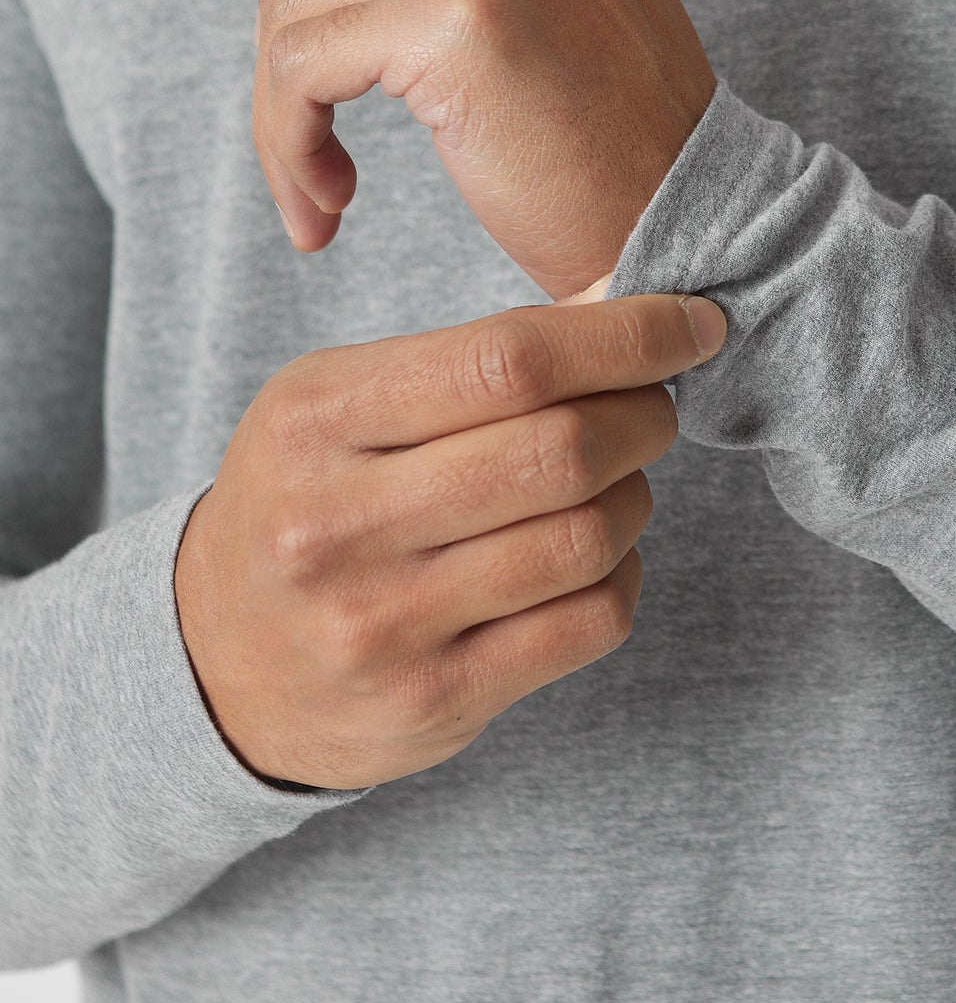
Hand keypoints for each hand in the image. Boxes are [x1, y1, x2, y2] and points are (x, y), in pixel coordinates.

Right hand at [173, 289, 725, 790]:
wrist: (215, 660)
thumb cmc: (309, 498)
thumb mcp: (344, 402)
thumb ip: (475, 358)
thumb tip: (627, 301)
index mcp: (318, 417)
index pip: (510, 358)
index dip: (629, 334)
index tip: (693, 323)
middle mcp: (340, 522)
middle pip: (561, 448)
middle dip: (645, 415)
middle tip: (656, 407)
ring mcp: (384, 623)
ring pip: (587, 538)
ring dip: (637, 497)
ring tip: (620, 483)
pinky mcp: (434, 701)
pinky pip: (588, 622)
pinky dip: (623, 575)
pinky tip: (598, 557)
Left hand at [253, 0, 716, 298]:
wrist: (691, 227)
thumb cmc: (610, 136)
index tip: (318, 78)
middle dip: (285, 48)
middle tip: (304, 149)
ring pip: (297, 5)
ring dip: (282, 111)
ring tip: (320, 189)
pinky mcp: (463, 15)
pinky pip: (301, 62)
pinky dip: (288, 137)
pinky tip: (328, 197)